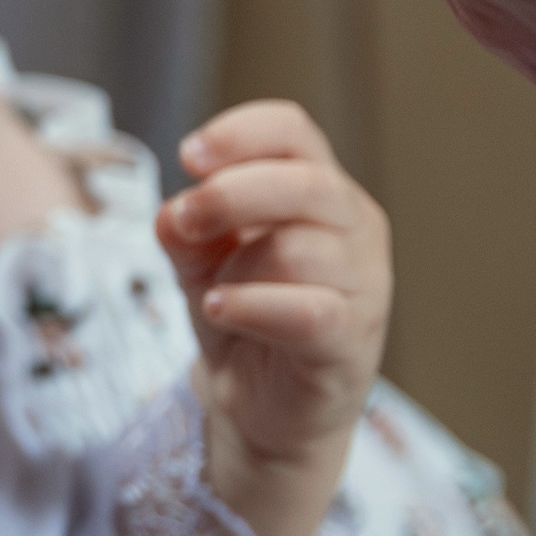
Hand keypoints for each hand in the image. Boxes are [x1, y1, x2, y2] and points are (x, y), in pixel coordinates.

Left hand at [158, 100, 390, 535]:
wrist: (257, 403)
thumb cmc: (240, 310)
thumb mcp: (198, 259)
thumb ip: (184, 228)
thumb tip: (171, 211)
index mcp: (319, 191)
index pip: (293, 132)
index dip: (241, 133)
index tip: (187, 154)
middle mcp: (354, 230)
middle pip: (307, 183)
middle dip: (233, 193)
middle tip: (183, 217)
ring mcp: (364, 287)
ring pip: (301, 250)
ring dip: (238, 266)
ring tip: (211, 292)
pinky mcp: (352, 343)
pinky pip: (311, 310)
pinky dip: (256, 305)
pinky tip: (220, 308)